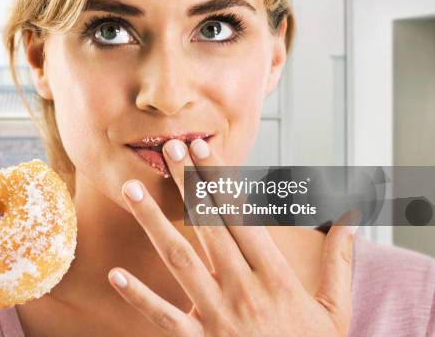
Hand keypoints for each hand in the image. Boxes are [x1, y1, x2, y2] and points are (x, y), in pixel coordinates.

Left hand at [108, 138, 356, 335]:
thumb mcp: (335, 309)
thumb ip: (339, 262)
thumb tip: (350, 220)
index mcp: (276, 278)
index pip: (242, 217)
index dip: (220, 181)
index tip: (204, 151)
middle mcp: (244, 290)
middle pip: (209, 227)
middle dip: (188, 185)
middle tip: (170, 150)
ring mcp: (219, 316)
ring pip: (181, 260)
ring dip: (154, 222)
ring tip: (132, 190)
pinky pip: (165, 317)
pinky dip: (141, 297)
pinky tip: (116, 275)